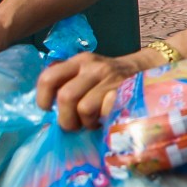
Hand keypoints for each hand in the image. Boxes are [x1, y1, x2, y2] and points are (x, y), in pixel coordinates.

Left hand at [35, 49, 159, 130]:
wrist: (144, 69)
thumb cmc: (108, 79)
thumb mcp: (87, 72)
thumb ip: (69, 84)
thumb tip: (49, 113)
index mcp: (78, 62)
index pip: (49, 77)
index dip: (43, 98)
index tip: (48, 109)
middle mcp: (92, 67)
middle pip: (65, 97)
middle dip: (66, 119)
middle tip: (73, 125)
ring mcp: (110, 78)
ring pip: (84, 108)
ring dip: (86, 122)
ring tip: (92, 123)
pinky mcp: (125, 90)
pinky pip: (105, 112)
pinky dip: (103, 121)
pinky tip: (106, 120)